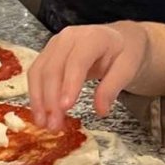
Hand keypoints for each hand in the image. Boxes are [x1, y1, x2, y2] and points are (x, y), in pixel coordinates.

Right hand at [27, 24, 147, 129]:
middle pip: (53, 68)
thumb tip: (101, 110)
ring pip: (39, 72)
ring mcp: (54, 45)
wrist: (118, 39)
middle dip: (51, 99)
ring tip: (44, 124)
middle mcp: (68, 38)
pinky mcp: (47, 54)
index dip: (69, 84)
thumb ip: (113, 87)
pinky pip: (35, 74)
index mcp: (91, 37)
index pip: (77, 61)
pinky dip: (35, 95)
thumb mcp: (128, 68)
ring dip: (39, 100)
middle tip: (54, 126)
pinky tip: (40, 114)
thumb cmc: (124, 53)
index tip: (66, 107)